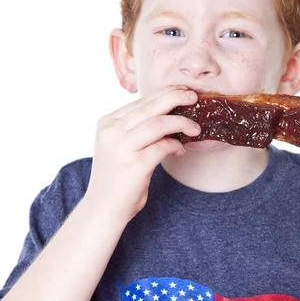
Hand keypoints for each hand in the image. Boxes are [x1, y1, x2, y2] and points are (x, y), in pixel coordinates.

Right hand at [85, 86, 199, 221]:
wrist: (103, 208)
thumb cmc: (116, 178)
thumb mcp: (118, 146)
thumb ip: (134, 128)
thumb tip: (167, 113)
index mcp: (107, 123)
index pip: (141, 101)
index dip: (165, 93)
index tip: (183, 92)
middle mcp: (112, 131)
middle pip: (150, 105)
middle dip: (176, 97)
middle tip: (194, 97)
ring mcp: (122, 147)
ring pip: (159, 123)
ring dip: (182, 123)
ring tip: (196, 128)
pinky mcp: (135, 165)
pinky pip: (164, 146)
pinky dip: (177, 145)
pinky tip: (181, 150)